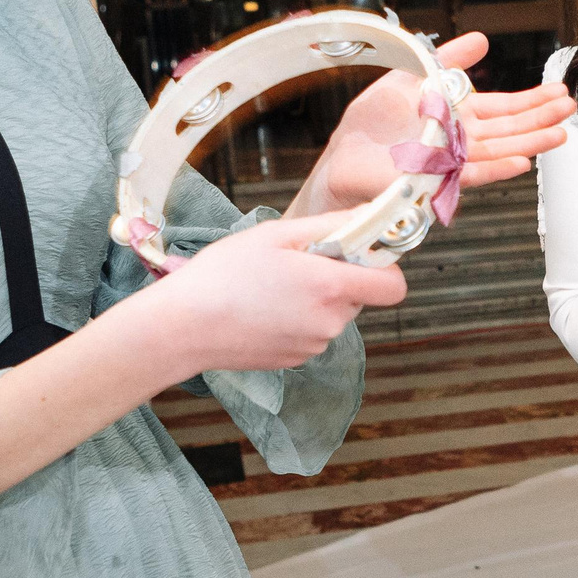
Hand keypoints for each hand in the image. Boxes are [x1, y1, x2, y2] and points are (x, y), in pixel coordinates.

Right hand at [138, 212, 407, 374]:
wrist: (183, 327)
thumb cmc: (224, 274)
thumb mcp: (277, 234)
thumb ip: (331, 226)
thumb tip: (370, 218)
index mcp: (331, 287)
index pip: (393, 285)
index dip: (383, 264)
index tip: (359, 249)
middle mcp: (330, 322)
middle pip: (361, 295)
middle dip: (340, 274)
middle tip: (297, 260)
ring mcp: (314, 345)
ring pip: (334, 313)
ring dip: (316, 296)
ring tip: (272, 284)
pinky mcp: (296, 359)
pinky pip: (313, 331)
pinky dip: (298, 317)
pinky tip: (263, 306)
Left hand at [296, 32, 576, 214]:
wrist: (344, 153)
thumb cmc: (374, 123)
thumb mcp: (414, 75)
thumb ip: (448, 60)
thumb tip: (482, 40)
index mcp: (459, 116)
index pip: (503, 108)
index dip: (531, 100)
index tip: (559, 91)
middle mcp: (461, 139)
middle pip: (508, 128)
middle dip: (540, 118)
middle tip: (571, 108)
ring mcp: (451, 160)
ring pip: (498, 151)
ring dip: (529, 143)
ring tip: (560, 134)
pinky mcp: (434, 176)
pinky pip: (470, 173)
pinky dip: (496, 168)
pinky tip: (521, 161)